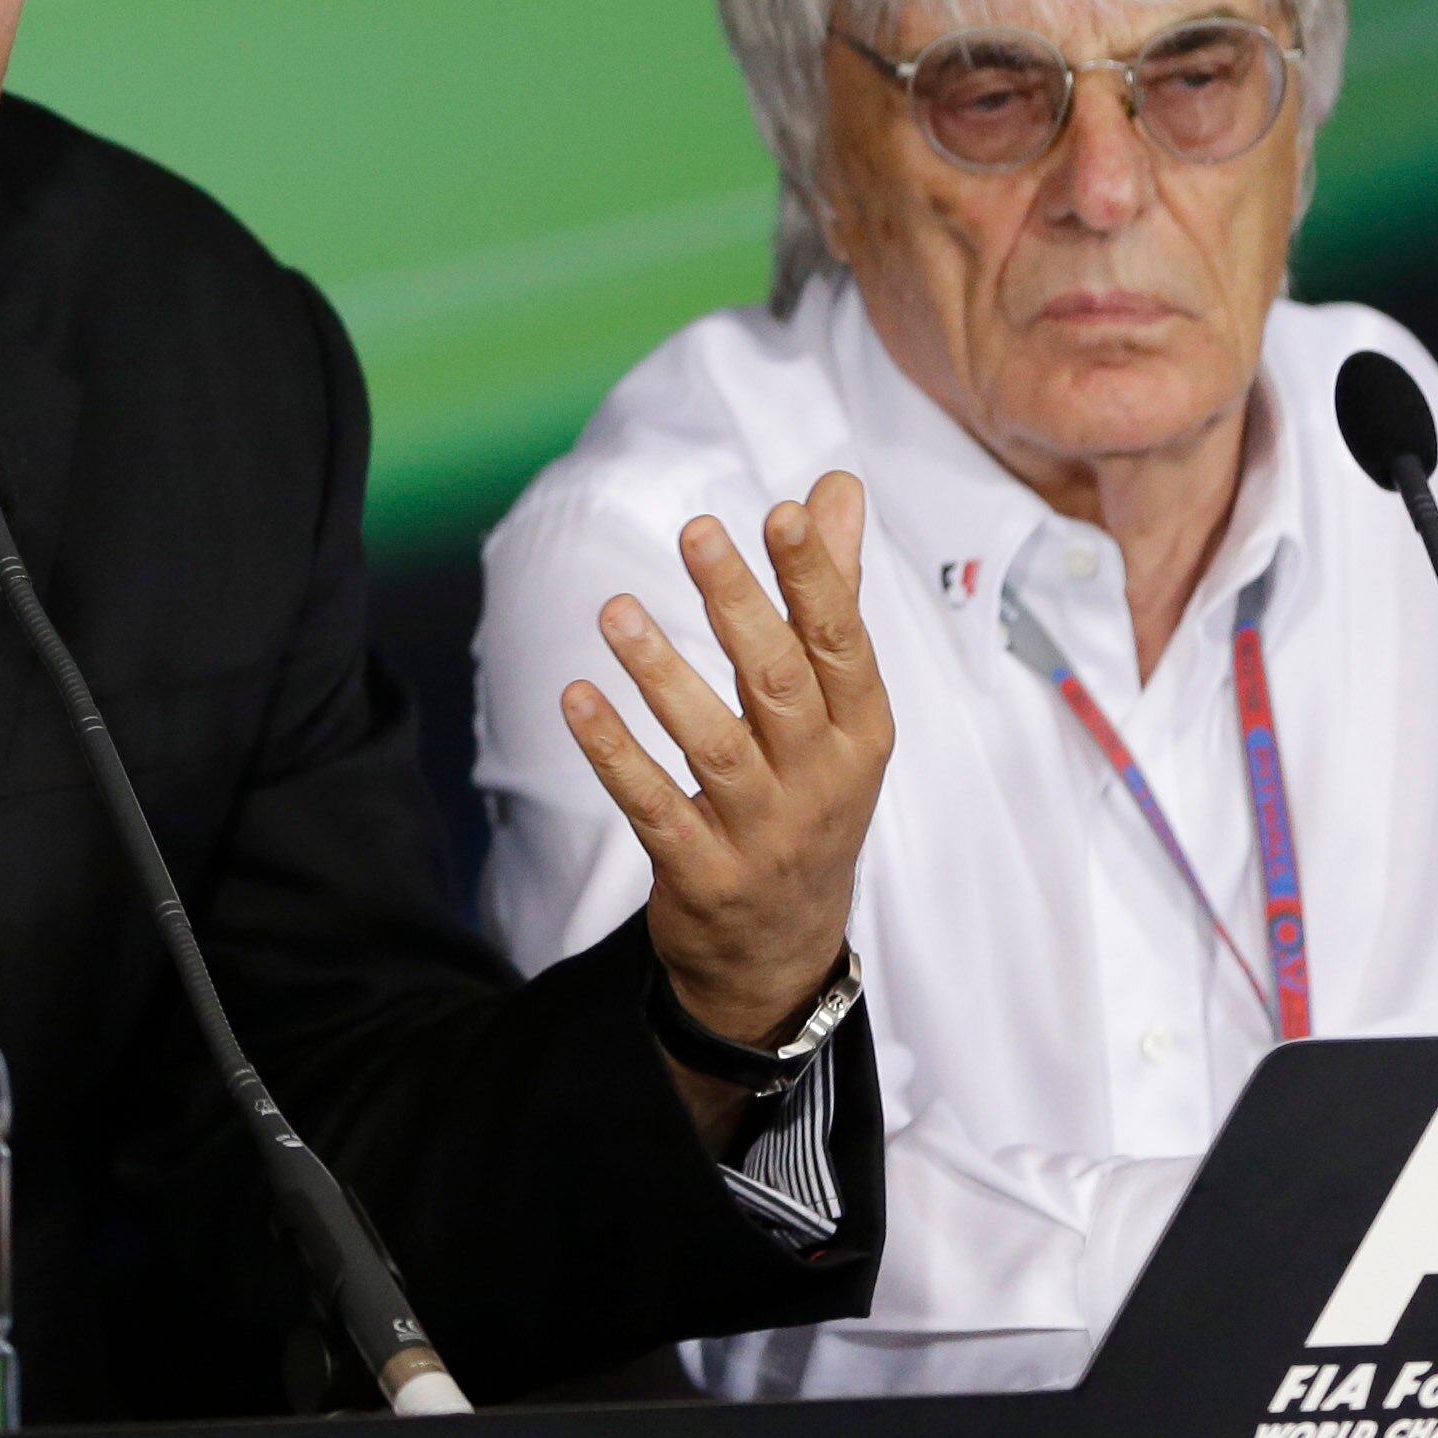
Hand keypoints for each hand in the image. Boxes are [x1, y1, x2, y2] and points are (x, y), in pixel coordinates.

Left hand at [559, 472, 889, 1143]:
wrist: (784, 949)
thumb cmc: (808, 796)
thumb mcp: (838, 709)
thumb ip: (829, 594)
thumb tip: (836, 488)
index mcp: (861, 731)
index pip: (840, 643)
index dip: (815, 579)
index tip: (781, 511)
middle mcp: (822, 781)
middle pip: (780, 683)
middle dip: (740, 605)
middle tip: (697, 532)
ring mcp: (764, 833)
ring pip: (714, 745)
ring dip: (662, 675)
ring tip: (615, 610)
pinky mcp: (703, 874)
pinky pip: (653, 807)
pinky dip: (615, 753)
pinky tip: (576, 697)